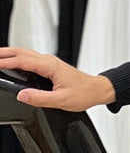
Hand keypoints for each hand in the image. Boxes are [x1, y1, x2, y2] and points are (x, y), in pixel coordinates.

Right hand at [0, 47, 115, 110]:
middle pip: (21, 52)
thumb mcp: (61, 100)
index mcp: (50, 66)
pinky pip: (30, 58)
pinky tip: (12, 62)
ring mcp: (49, 62)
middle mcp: (49, 61)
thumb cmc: (84, 93)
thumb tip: (22, 95)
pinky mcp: (50, 66)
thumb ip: (40, 98)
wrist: (97, 90)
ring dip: (9, 53)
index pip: (22, 61)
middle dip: (4, 52)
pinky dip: (17, 57)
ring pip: (25, 53)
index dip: (6, 62)